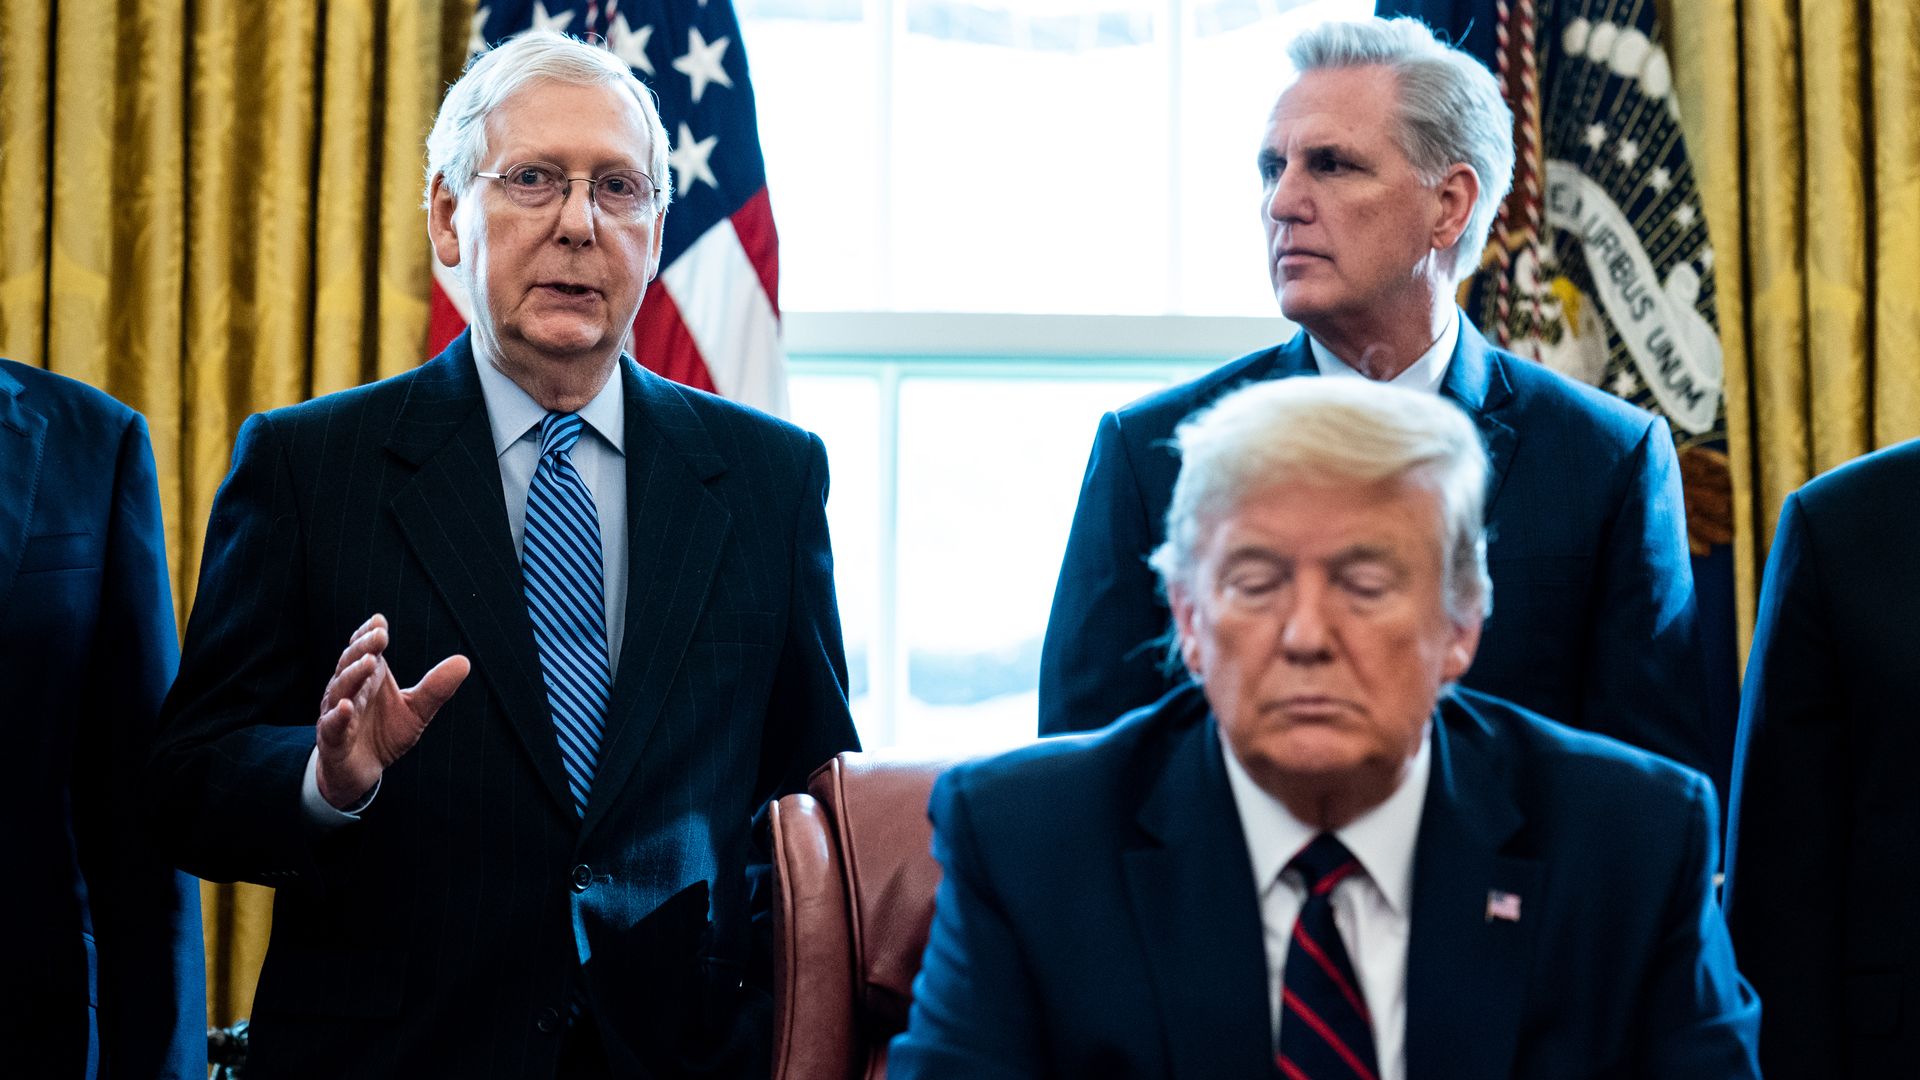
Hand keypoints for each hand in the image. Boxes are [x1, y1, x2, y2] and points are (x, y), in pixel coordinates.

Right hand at [315, 614, 469, 809]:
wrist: (361, 771)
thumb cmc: (384, 733)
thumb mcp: (416, 711)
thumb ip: (436, 688)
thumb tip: (464, 661)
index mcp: (367, 679)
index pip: (364, 650)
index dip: (369, 635)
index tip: (380, 621)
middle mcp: (349, 691)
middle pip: (351, 664)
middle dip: (364, 648)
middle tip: (380, 635)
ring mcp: (337, 713)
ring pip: (340, 689)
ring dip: (353, 674)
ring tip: (369, 663)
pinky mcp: (333, 740)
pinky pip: (332, 725)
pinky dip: (338, 715)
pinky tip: (348, 706)